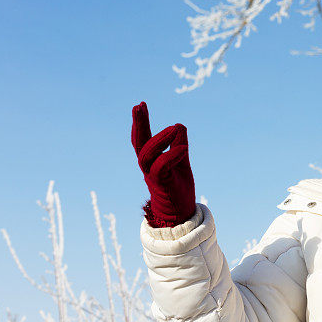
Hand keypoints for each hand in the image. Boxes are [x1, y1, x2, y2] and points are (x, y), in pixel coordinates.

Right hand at [131, 101, 195, 226]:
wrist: (180, 216)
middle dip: (139, 124)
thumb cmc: (178, 190)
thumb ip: (180, 146)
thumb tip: (179, 125)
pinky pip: (161, 168)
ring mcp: (153, 176)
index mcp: (152, 161)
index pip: (143, 139)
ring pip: (147, 155)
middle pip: (139, 143)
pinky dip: (171, 156)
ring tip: (173, 128)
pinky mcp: (162, 185)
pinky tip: (182, 148)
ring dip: (159, 139)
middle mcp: (149, 167)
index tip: (140, 105)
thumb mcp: (182, 163)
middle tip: (139, 106)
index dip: (140, 123)